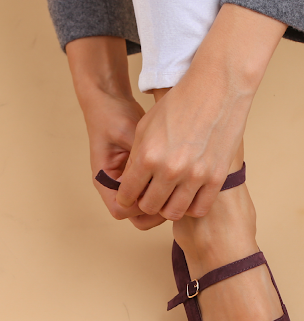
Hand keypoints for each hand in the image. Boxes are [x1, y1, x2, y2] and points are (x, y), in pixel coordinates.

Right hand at [66, 36, 165, 229]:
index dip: (140, 206)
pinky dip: (167, 195)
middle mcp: (115, 187)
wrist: (111, 103)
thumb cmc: (115, 115)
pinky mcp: (142, 180)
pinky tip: (181, 182)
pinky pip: (156, 197)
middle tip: (177, 196)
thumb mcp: (127, 132)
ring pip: (148, 211)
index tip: (159, 191)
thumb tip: (161, 172)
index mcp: (104, 179)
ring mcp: (129, 185)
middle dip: (157, 211)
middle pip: (137, 217)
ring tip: (181, 189)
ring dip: (164, 205)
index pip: (120, 209)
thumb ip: (141, 154)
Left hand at [116, 4, 285, 220]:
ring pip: (173, 213)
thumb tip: (132, 183)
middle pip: (149, 207)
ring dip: (167, 208)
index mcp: (148, 156)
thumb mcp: (146, 127)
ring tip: (169, 197)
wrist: (217, 90)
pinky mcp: (215, 178)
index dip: (126, 198)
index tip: (130, 197)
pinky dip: (191, 207)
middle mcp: (170, 169)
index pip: (127, 194)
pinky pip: (199, 208)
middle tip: (150, 196)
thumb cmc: (180, 104)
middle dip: (145, 204)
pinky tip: (188, 196)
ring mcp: (195, 176)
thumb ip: (136, 158)